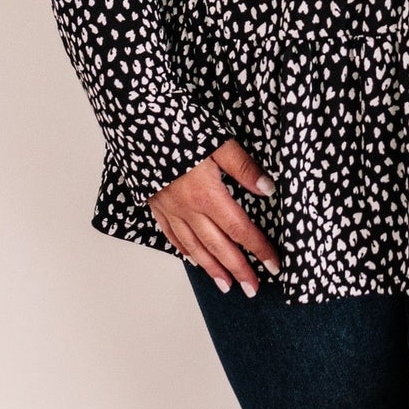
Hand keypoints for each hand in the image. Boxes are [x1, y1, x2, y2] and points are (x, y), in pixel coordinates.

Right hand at [149, 138, 281, 296]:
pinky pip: (171, 234)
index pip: (240, 230)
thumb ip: (244, 168)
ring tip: (226, 285)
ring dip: (212, 268)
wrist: (135, 120)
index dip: (259, 249)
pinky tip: (194, 260)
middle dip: (238, 269)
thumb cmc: (178, 127)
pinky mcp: (155, 204)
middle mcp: (188, 208)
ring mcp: (169, 208)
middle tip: (252, 288)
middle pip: (218, 246)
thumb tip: (267, 189)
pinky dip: (185, 250)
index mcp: (207, 194)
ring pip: (194, 246)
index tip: (274, 265)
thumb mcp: (219, 142)